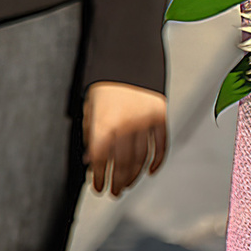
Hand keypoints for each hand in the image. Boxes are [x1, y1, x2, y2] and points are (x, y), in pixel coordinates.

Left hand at [83, 82, 168, 197]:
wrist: (127, 58)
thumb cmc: (103, 86)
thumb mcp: (90, 108)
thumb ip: (90, 135)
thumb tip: (91, 162)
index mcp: (104, 122)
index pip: (100, 159)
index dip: (99, 177)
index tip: (97, 188)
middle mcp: (125, 124)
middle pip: (122, 163)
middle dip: (117, 181)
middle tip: (114, 192)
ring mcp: (145, 121)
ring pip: (141, 158)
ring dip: (134, 175)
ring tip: (127, 185)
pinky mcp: (160, 117)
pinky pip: (160, 146)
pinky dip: (156, 162)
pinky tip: (150, 172)